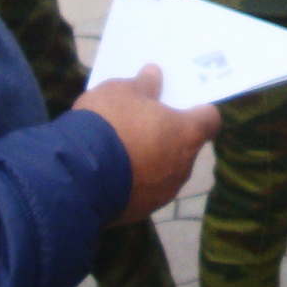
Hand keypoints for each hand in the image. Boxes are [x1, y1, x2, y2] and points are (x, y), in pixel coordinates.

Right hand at [73, 65, 221, 224]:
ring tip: (122, 149)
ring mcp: (163, 193)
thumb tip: (154, 75)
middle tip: (145, 123)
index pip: (211, 120)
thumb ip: (143, 84)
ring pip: (165, 171)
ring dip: (151, 161)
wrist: (76, 175)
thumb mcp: (121, 91)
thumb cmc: (108, 123)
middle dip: (169, 136)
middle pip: (186, 146)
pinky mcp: (141, 211)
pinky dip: (134, 181)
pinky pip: (144, 190)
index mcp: (186, 134)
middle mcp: (183, 167)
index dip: (199, 110)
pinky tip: (111, 172)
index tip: (183, 104)